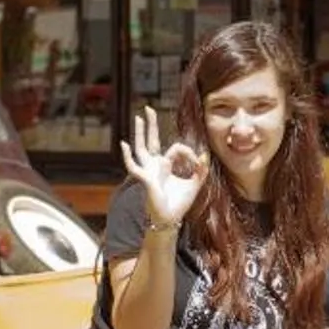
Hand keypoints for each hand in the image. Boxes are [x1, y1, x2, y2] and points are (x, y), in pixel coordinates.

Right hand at [119, 104, 205, 227]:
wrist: (170, 219)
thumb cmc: (179, 203)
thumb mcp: (195, 184)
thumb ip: (201, 170)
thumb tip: (205, 154)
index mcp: (166, 165)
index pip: (176, 148)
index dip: (190, 152)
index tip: (199, 163)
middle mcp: (155, 165)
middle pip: (151, 140)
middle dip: (150, 125)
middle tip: (148, 108)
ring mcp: (148, 171)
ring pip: (141, 148)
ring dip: (140, 132)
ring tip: (138, 117)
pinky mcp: (145, 179)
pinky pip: (133, 166)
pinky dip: (127, 156)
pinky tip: (123, 144)